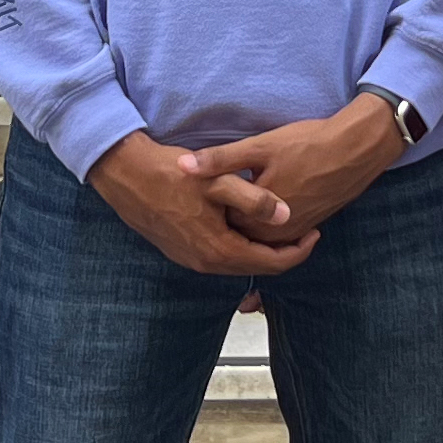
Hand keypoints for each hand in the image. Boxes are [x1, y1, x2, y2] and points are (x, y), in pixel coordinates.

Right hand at [95, 129, 320, 279]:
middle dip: (284, 252)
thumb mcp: (218, 181)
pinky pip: (221, 257)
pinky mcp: (181, 252)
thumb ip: (255, 200)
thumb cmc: (172, 174)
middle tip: (304, 230)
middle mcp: (206, 263)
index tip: (316, 231)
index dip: (299, 250)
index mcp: (220, 249)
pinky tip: (247, 226)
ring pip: (239, 263)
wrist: (126, 175)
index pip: (272, 262)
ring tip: (281, 228)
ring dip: (262, 250)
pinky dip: (241, 247)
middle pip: (258, 267)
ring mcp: (191, 260)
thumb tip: (287, 215)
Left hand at [179, 94, 407, 246]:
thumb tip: (182, 167)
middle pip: (238, 232)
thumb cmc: (308, 144)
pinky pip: (279, 232)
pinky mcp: (309, 225)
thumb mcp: (259, 146)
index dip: (205, 208)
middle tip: (205, 199)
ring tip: (229, 201)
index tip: (193, 192)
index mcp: (258, 217)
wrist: (356, 150)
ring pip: (259, 234)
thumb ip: (220, 160)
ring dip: (245, 222)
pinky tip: (260, 200)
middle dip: (222, 217)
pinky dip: (266, 221)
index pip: (219, 223)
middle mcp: (275, 232)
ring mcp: (294, 231)